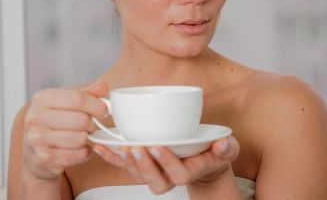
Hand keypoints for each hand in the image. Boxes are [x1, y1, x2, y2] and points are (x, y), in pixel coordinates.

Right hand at [22, 81, 107, 180]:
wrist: (34, 154)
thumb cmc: (53, 124)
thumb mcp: (65, 104)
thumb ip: (86, 94)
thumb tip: (103, 86)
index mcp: (42, 99)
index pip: (77, 98)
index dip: (96, 105)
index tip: (103, 110)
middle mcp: (36, 117)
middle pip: (81, 120)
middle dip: (92, 124)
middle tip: (91, 126)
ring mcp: (38, 139)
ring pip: (80, 138)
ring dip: (87, 139)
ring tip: (82, 137)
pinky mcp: (44, 158)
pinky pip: (77, 155)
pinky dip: (84, 153)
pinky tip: (78, 149)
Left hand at [93, 136, 239, 194]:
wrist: (204, 160)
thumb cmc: (213, 152)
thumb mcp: (225, 149)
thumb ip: (226, 147)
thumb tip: (223, 145)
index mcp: (190, 172)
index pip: (178, 174)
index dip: (166, 162)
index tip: (158, 146)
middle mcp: (171, 176)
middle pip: (156, 181)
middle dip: (144, 166)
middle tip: (136, 148)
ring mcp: (156, 172)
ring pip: (139, 175)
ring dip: (127, 163)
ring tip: (119, 147)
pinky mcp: (144, 165)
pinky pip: (126, 165)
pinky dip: (111, 157)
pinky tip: (100, 146)